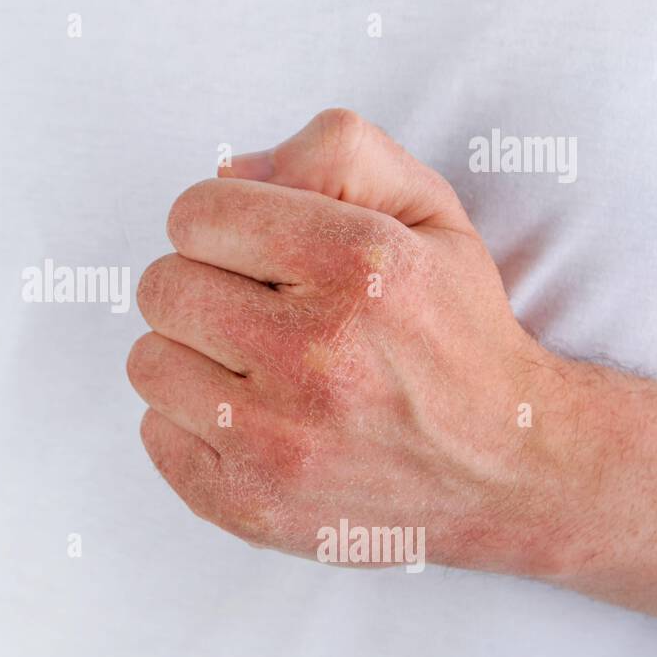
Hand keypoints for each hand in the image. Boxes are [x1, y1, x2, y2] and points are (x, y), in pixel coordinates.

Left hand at [128, 108, 580, 576]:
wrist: (508, 468)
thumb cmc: (454, 331)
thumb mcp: (427, 209)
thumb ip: (335, 152)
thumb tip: (229, 170)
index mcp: (358, 265)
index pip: (195, 214)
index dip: (218, 222)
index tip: (250, 248)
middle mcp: (315, 355)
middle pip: (162, 287)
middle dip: (200, 284)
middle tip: (254, 307)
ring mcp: (278, 440)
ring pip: (148, 361)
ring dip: (191, 354)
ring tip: (250, 365)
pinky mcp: (251, 503)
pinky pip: (154, 434)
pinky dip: (189, 422)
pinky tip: (250, 418)